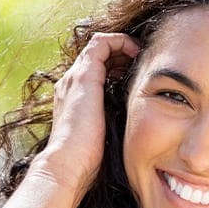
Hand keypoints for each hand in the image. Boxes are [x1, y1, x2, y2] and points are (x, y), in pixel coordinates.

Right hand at [33, 32, 139, 203]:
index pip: (95, 71)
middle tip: (141, 61)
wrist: (67, 165)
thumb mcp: (103, 138)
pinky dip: (120, 42)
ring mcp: (75, 77)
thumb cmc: (87, 161)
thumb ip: (114, 126)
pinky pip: (102, 43)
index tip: (136, 75)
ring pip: (100, 46)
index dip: (116, 66)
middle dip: (120, 54)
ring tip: (141, 54)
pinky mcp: (84, 76)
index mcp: (73, 99)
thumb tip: (138, 131)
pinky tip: (137, 53)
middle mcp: (71, 83)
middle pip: (97, 56)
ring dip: (122, 46)